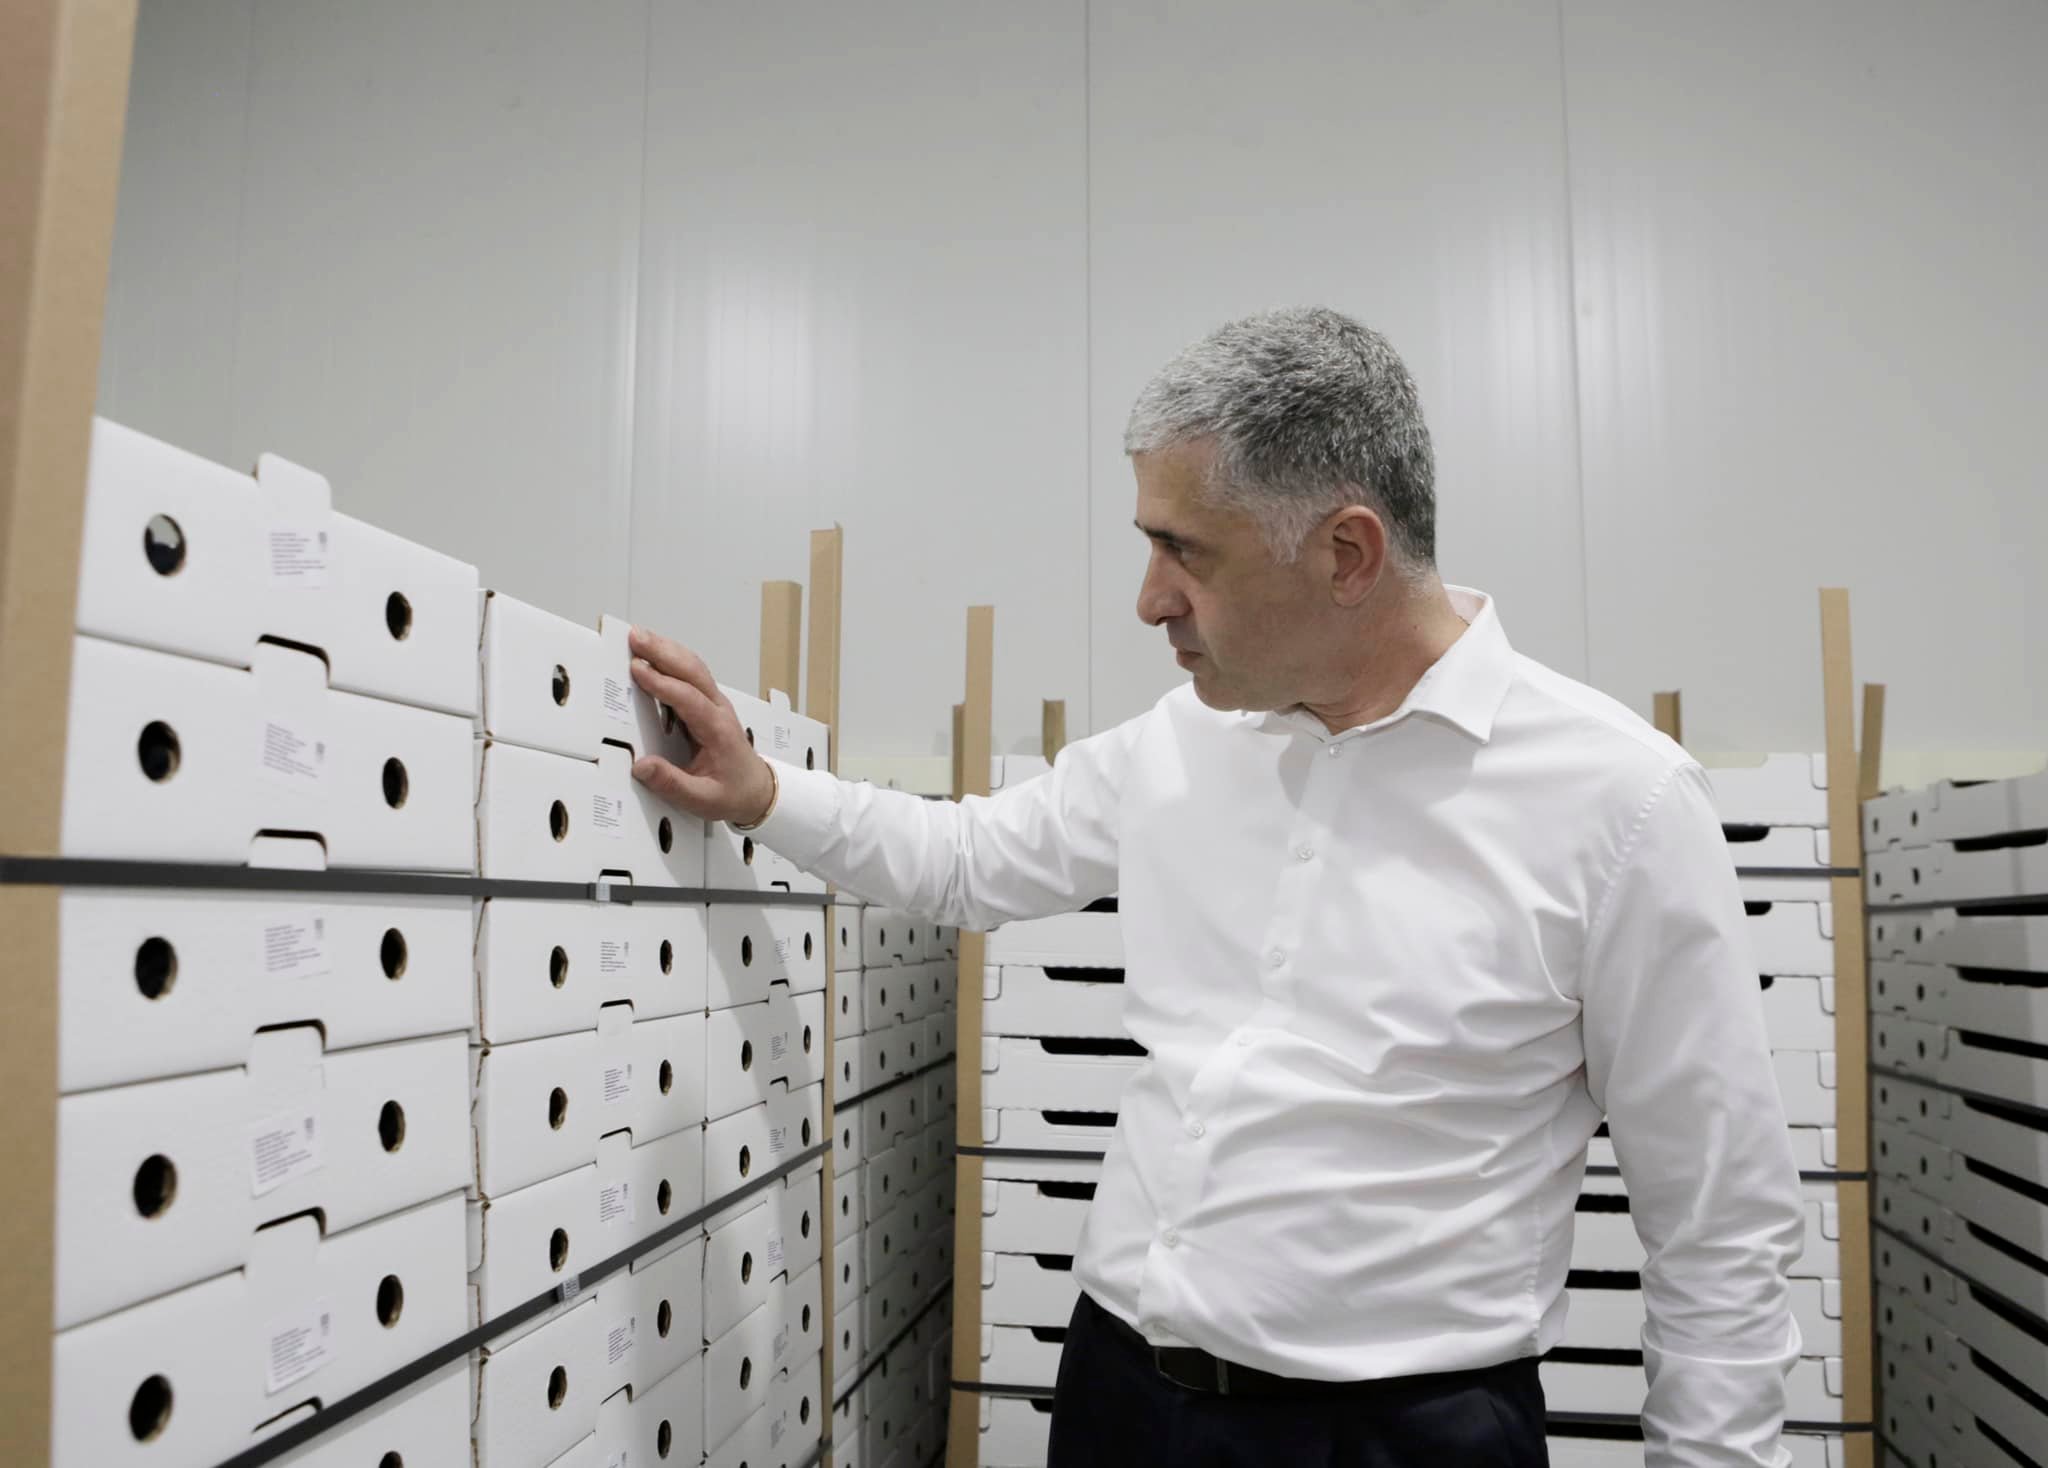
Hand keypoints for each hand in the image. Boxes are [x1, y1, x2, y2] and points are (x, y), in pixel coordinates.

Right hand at [625, 626, 777, 825]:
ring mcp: (716, 704)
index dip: (662, 682)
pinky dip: (673, 658)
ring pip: (693, 667)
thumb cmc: (733, 793)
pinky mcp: (709, 704)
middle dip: (663, 651)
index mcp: (718, 730)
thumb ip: (671, 783)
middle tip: (635, 637)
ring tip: (640, 636)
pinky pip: (692, 674)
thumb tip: (642, 766)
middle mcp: (719, 710)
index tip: (637, 669)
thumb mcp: (702, 799)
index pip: (689, 698)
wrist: (758, 791)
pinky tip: (657, 651)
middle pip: (693, 671)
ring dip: (667, 649)